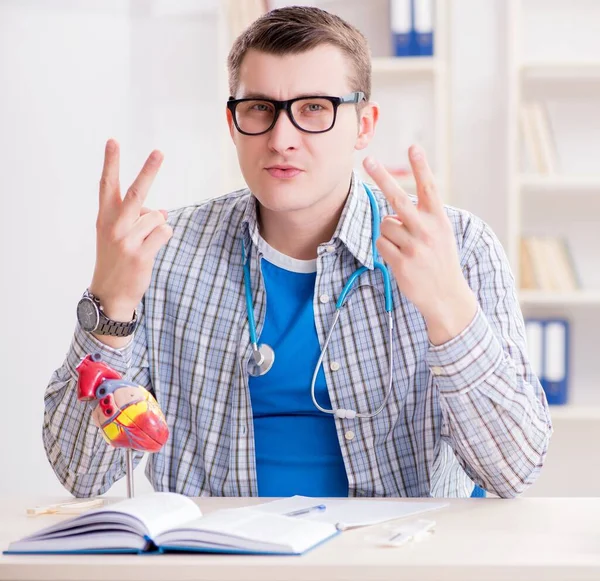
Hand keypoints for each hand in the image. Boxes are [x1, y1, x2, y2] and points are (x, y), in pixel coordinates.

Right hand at [89, 139, 172, 320]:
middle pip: (135, 193)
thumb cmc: (117, 259)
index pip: (107, 185)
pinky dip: (164, 237)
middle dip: (148, 171)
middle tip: (159, 152)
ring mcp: (126, 241)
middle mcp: (114, 226)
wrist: (110, 293)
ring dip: (157, 227)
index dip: (110, 162)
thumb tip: (162, 212)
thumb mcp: (118, 235)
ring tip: (144, 243)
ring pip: (157, 217)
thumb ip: (137, 219)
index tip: (113, 141)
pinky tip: (151, 248)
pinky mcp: (141, 255)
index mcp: (105, 217)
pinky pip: (164, 232)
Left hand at [363, 145, 476, 342]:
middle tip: (368, 160)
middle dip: (382, 177)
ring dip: (388, 233)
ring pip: (385, 225)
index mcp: (439, 220)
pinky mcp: (401, 263)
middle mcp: (427, 230)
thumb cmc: (440, 261)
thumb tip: (392, 211)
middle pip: (399, 199)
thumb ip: (421, 219)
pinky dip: (385, 248)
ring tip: (404, 246)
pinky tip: (399, 258)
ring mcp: (414, 247)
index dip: (421, 167)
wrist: (446, 296)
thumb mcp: (440, 235)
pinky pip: (380, 244)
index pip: (429, 188)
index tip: (413, 147)